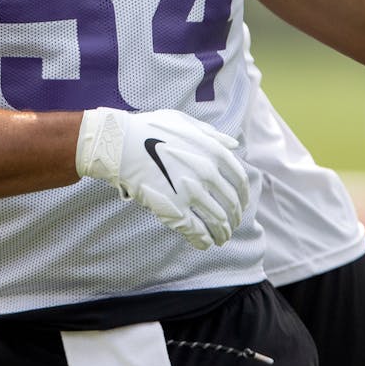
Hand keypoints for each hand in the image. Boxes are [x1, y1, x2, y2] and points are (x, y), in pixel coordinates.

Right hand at [75, 107, 248, 249]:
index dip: (243, 197)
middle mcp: (208, 174)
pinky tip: (205, 243)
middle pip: (231, 204)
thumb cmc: (150, 130)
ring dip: (223, 233)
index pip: (240, 182)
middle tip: (232, 224)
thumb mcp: (185, 122)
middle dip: (234, 218)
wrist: (121, 144)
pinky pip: (198, 231)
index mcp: (214, 153)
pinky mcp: (175, 209)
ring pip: (218, 221)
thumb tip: (234, 144)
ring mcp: (192, 192)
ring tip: (221, 238)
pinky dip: (204, 240)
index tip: (241, 205)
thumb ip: (212, 134)